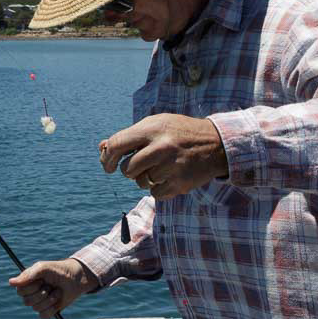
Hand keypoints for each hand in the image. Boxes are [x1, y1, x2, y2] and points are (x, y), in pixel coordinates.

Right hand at [9, 259, 98, 318]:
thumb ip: (28, 275)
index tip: (41, 280)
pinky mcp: (48, 311)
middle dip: (41, 294)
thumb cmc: (59, 270)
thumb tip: (10, 282)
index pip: (20, 291)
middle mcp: (31, 293)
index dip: (31, 287)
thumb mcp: (43, 268)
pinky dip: (52, 308)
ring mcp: (39, 303)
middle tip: (50, 285)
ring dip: (49, 299)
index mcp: (27, 283)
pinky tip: (57, 301)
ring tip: (56, 291)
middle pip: (26, 302)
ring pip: (36, 308)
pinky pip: (44, 315)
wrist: (76, 278)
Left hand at [99, 113, 227, 198]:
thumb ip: (130, 136)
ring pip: (140, 182)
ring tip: (161, 167)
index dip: (107, 157)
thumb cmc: (178, 133)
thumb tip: (101, 148)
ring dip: (146, 178)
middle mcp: (161, 147)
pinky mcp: (180, 184)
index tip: (107, 165)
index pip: (117, 144)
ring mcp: (171, 167)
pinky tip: (170, 177)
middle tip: (142, 164)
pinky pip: (155, 193)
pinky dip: (158, 188)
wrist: (216, 144)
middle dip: (130, 170)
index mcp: (152, 129)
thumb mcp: (156, 125)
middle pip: (127, 170)